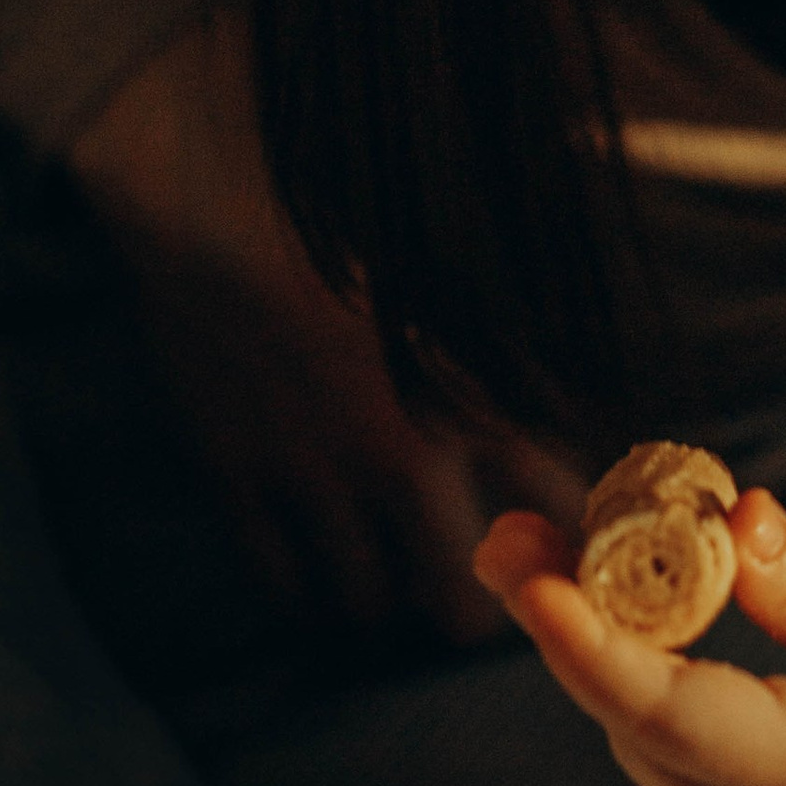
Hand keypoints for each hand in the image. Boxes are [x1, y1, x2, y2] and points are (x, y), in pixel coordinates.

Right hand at [70, 18, 587, 639]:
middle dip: (471, 603)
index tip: (569, 532)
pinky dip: (305, 581)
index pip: (557, 505)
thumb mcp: (466, 241)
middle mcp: (401, 451)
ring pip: (363, 602)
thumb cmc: (349, 190)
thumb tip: (570, 329)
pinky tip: (318, 557)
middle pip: (455, 600)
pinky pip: (280, 578)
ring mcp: (312, 474)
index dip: (569, 534)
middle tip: (472, 578)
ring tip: (391, 566)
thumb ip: (520, 311)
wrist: (216, 182)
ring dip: (383, 591)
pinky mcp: (236, 474)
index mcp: (474, 390)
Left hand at [476, 492, 785, 785]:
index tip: (531, 574)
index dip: (589, 642)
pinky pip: (666, 747)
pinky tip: (627, 600)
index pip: (673, 712)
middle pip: (631, 722)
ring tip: (555, 541)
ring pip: (638, 736)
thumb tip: (724, 521)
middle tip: (505, 532)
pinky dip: (637, 673)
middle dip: (562, 623)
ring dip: (594, 643)